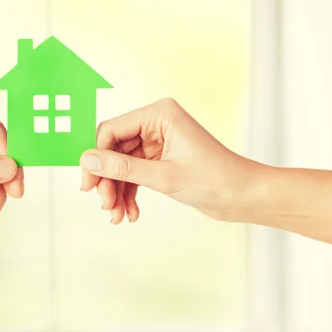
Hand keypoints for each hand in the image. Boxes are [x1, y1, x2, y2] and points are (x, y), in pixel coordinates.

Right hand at [80, 98, 259, 223]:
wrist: (244, 197)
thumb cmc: (215, 180)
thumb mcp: (164, 177)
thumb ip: (122, 169)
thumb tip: (87, 161)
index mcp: (159, 114)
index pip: (111, 130)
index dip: (97, 158)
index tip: (88, 185)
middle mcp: (156, 123)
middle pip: (114, 149)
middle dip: (108, 180)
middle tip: (105, 205)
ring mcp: (158, 141)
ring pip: (122, 165)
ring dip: (117, 191)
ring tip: (118, 216)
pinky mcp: (161, 158)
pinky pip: (134, 174)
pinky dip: (129, 193)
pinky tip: (130, 213)